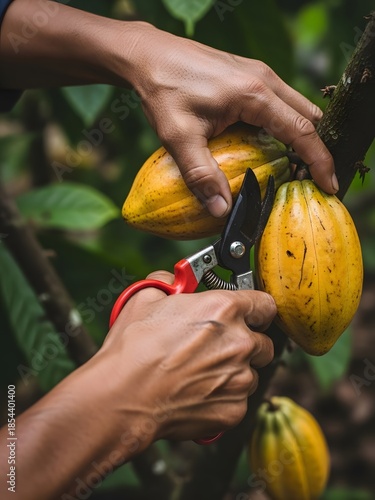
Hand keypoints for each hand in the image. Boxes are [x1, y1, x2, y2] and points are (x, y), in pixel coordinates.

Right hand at [102, 270, 275, 441]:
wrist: (123, 396)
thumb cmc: (134, 347)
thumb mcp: (146, 297)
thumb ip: (170, 283)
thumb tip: (173, 281)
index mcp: (225, 308)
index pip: (265, 304)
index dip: (255, 309)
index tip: (248, 314)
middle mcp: (240, 342)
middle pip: (262, 341)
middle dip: (245, 343)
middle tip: (217, 346)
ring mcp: (240, 378)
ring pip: (250, 373)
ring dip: (233, 371)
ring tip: (200, 372)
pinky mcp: (234, 409)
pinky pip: (237, 400)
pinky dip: (222, 397)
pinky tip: (195, 393)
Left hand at [127, 24, 336, 216]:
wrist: (148, 56)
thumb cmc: (163, 89)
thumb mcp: (179, 137)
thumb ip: (201, 175)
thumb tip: (221, 210)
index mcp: (254, 94)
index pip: (302, 130)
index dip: (319, 161)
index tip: (328, 183)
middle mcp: (263, 80)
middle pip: (309, 116)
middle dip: (316, 149)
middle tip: (310, 179)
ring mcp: (257, 74)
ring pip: (296, 107)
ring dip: (301, 136)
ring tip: (292, 167)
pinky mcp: (248, 76)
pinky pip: (279, 102)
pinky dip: (284, 125)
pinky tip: (269, 144)